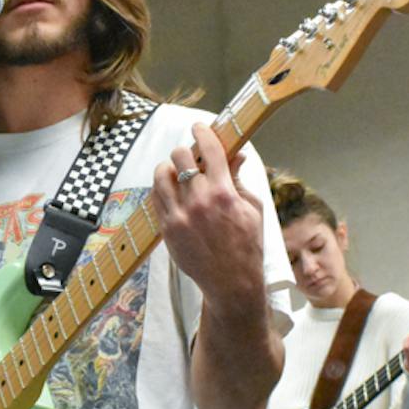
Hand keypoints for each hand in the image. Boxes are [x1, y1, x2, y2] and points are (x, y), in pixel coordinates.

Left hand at [151, 124, 264, 301]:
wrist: (231, 281)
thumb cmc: (247, 245)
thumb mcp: (252, 208)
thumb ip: (240, 179)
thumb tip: (236, 153)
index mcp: (224, 193)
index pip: (209, 149)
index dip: (203, 132)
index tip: (200, 127)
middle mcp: (199, 201)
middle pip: (180, 156)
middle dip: (186, 151)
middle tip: (190, 157)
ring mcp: (180, 215)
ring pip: (161, 174)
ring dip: (169, 168)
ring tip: (177, 173)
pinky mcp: (167, 228)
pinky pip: (155, 197)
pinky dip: (161, 188)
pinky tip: (171, 191)